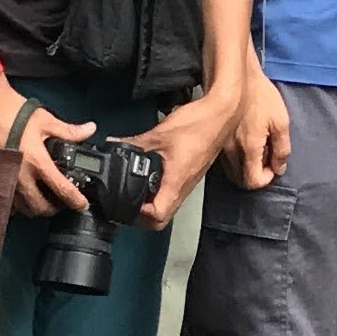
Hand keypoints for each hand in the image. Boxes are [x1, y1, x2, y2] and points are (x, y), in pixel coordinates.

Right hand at [0, 81, 88, 211]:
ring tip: (37, 199)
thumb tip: (89, 130)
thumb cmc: (9, 109)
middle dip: (52, 208)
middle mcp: (18, 175)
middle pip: (39, 207)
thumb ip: (68, 130)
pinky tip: (14, 193)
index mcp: (36, 161)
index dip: (75, 201)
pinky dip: (9, 201)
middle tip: (57, 201)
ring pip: (18, 208)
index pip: (61, 190)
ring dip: (31, 207)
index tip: (81, 204)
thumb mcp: (43, 119)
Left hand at [134, 90, 238, 229]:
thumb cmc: (199, 124)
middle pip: (162, 220)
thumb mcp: (159, 134)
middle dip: (141, 218)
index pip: (158, 216)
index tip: (126, 202)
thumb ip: (134, 142)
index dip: (139, 215)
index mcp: (177, 181)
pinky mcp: (190, 174)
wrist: (221, 115)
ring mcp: (188, 182)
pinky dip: (159, 193)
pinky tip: (151, 178)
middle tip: (127, 202)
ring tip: (135, 193)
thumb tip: (114, 143)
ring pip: (168, 208)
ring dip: (150, 207)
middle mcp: (184, 187)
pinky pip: (173, 193)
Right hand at [224, 68, 292, 190]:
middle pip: (240, 180)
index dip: (266, 178)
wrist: (237, 76)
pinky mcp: (216, 138)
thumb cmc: (261, 96)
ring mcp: (220, 146)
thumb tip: (279, 168)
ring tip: (258, 149)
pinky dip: (236, 159)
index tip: (273, 165)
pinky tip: (245, 143)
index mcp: (248, 149)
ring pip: (231, 171)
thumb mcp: (281, 121)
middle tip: (266, 159)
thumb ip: (282, 149)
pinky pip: (225, 159)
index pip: (253, 182)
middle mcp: (231, 152)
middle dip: (255, 175)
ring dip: (245, 168)